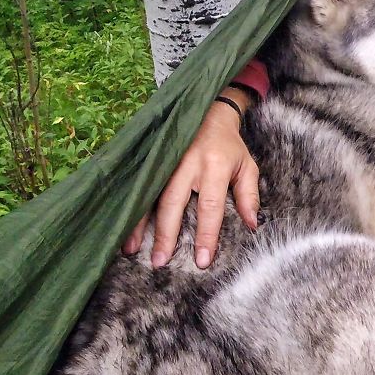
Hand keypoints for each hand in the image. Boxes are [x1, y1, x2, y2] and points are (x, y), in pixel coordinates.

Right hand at [122, 89, 259, 267]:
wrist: (208, 112)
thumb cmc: (229, 146)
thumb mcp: (247, 166)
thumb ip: (249, 195)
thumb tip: (251, 225)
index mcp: (215, 165)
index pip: (210, 206)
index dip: (206, 235)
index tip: (202, 260)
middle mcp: (187, 163)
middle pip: (174, 202)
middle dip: (166, 234)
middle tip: (159, 262)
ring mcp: (167, 159)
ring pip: (151, 194)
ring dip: (139, 223)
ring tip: (131, 249)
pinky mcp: (153, 158)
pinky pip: (141, 185)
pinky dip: (131, 206)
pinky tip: (123, 225)